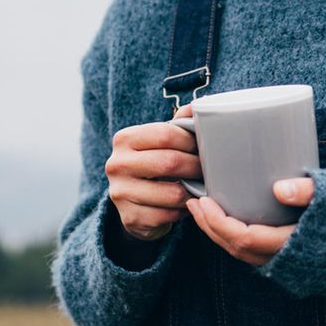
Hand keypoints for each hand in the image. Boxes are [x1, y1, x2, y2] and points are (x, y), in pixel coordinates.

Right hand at [105, 103, 202, 240]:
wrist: (133, 202)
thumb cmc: (153, 164)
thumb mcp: (160, 142)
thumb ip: (178, 124)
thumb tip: (198, 107)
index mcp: (124, 138)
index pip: (165, 134)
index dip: (191, 141)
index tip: (205, 147)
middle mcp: (116, 164)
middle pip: (170, 163)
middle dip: (196, 167)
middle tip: (209, 169)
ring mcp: (120, 193)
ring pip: (173, 193)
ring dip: (193, 192)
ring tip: (201, 187)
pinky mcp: (130, 218)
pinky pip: (169, 215)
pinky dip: (183, 211)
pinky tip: (186, 205)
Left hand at [185, 177, 314, 265]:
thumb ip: (310, 190)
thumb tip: (280, 188)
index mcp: (294, 247)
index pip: (242, 239)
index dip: (217, 222)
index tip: (201, 201)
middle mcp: (289, 264)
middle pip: (237, 250)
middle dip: (211, 227)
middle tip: (194, 202)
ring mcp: (294, 270)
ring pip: (246, 256)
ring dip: (222, 234)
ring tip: (208, 210)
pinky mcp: (299, 267)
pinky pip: (259, 256)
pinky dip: (240, 239)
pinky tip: (237, 219)